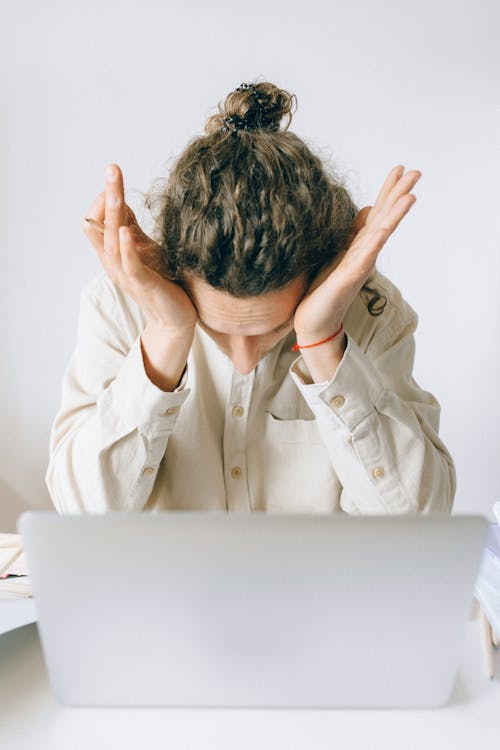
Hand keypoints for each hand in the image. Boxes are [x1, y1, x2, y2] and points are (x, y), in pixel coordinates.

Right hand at [83, 163, 197, 336]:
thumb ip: (131, 228)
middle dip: (106, 196)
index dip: (104, 199)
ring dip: (113, 215)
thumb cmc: (162, 282)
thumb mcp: (145, 249)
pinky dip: (126, 248)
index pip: (96, 221)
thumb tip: (120, 200)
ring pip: (112, 242)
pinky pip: (130, 266)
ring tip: (115, 193)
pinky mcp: (144, 286)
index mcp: (113, 254)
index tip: (116, 178)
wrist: (175, 318)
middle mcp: (114, 264)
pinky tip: (125, 231)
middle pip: (100, 226)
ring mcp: (127, 275)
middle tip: (112, 168)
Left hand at [293, 165, 421, 342]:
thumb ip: (353, 233)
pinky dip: (373, 244)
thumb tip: (366, 209)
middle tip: (417, 172)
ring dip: (395, 216)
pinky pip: (363, 258)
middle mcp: (364, 254)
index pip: (377, 213)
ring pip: (380, 235)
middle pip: (384, 219)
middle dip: (399, 195)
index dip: (387, 191)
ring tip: (410, 196)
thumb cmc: (324, 290)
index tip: (400, 168)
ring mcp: (358, 266)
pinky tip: (382, 230)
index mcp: (360, 246)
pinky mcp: (347, 280)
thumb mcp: (338, 252)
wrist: (314, 322)